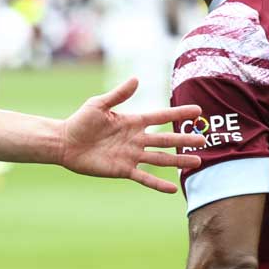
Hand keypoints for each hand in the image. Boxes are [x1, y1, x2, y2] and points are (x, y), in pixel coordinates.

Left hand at [59, 78, 205, 192]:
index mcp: (132, 122)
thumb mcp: (98, 104)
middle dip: (184, 139)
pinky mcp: (123, 169)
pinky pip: (144, 177)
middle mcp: (136, 139)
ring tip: (197, 161)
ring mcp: (131, 155)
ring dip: (178, 160)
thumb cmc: (80, 121)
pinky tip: (172, 189)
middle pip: (165, 139)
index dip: (178, 114)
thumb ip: (118, 94)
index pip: (160, 117)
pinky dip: (158, 183)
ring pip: (160, 158)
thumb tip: (137, 79)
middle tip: (204, 139)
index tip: (197, 111)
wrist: (64, 143)